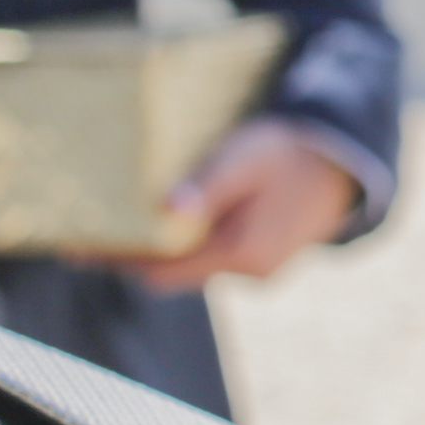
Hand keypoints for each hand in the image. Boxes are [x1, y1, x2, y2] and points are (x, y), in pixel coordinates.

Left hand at [93, 120, 358, 291]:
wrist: (346, 161)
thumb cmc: (291, 150)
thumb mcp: (246, 157)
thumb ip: (207, 186)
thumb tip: (166, 210)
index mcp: (242, 250)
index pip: (160, 268)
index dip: (117, 259)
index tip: (78, 247)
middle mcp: (249, 271)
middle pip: (172, 273)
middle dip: (132, 256)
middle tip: (90, 237)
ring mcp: (259, 270)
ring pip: (193, 268)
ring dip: (159, 251)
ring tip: (122, 228)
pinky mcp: (264, 260)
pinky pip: (213, 259)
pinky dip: (187, 245)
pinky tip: (171, 225)